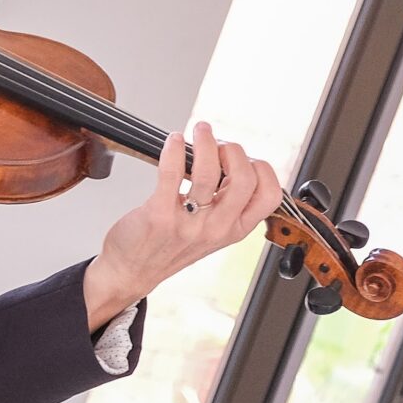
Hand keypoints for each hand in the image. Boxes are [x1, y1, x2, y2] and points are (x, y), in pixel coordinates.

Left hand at [83, 119, 281, 328]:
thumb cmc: (169, 247)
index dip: (261, 169)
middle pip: (244, 179)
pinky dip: (175, 150)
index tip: (244, 158)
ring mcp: (189, 223)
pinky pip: (172, 173)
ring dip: (205, 142)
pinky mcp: (159, 215)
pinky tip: (174, 141)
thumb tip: (233, 163)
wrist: (132, 272)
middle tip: (218, 142)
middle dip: (234, 150)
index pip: (270, 196)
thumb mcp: (212, 233)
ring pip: (209, 173)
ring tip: (200, 130)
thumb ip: (226, 205)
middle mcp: (216, 227)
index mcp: (234, 230)